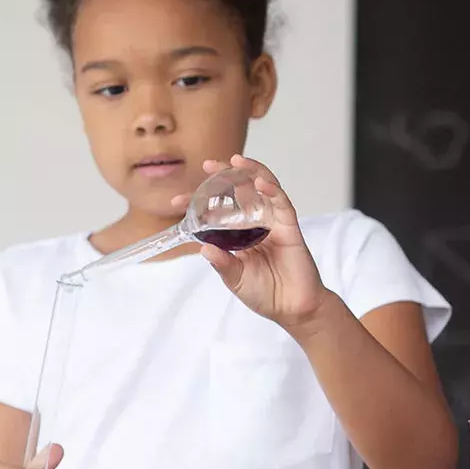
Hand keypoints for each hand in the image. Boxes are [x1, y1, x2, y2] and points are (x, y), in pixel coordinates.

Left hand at [180, 156, 326, 331]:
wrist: (292, 308)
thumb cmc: (265, 294)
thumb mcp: (235, 279)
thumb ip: (222, 263)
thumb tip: (203, 248)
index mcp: (239, 236)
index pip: (217, 212)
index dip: (198, 204)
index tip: (177, 201)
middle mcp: (256, 225)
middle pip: (240, 192)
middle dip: (225, 176)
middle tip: (208, 165)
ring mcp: (274, 224)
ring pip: (263, 189)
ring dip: (251, 172)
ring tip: (236, 160)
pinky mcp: (290, 227)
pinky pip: (282, 203)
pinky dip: (272, 190)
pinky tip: (260, 183)